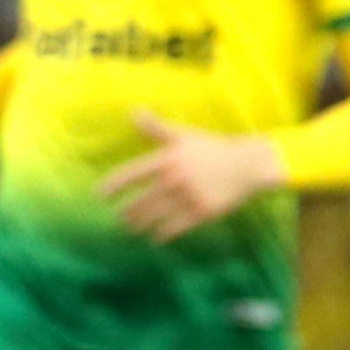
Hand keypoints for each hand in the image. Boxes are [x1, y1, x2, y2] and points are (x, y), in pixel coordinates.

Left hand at [95, 111, 286, 242]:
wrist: (249, 164)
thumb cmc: (212, 148)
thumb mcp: (183, 135)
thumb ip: (157, 128)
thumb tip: (133, 112)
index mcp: (167, 159)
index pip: (132, 174)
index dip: (114, 186)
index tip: (100, 196)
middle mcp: (175, 179)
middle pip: (141, 201)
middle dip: (128, 213)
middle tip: (120, 219)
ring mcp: (189, 197)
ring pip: (156, 216)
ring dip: (141, 225)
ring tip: (132, 229)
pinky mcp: (203, 212)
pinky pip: (176, 227)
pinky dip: (163, 234)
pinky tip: (155, 238)